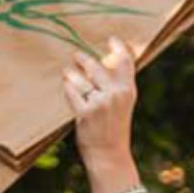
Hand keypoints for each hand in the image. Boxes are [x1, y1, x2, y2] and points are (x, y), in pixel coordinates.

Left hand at [61, 37, 138, 157]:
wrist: (109, 154)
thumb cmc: (114, 127)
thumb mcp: (124, 104)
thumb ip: (118, 85)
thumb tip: (108, 64)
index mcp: (128, 90)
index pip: (125, 62)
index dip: (118, 47)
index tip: (111, 38)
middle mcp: (116, 94)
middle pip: (97, 67)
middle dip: (84, 59)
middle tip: (76, 54)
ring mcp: (100, 103)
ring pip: (82, 79)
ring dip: (72, 73)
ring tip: (67, 72)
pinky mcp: (85, 113)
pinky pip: (72, 93)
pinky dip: (68, 88)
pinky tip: (65, 85)